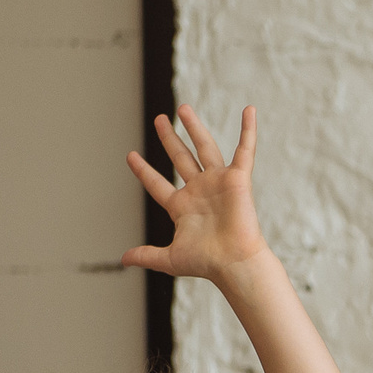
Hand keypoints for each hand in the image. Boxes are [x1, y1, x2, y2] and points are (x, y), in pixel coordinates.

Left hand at [123, 105, 268, 283]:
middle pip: (180, 158)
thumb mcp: (169, 259)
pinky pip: (245, 150)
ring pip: (204, 148)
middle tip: (159, 119)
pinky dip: (248, 130)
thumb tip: (123, 260)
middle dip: (169, 138)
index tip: (130, 156)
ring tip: (183, 108)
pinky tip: (249, 111)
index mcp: (182, 207)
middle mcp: (200, 191)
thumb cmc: (207, 263)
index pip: (157, 184)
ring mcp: (218, 183)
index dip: (143, 171)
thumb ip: (147, 255)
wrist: (235, 262)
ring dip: (194, 127)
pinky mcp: (238, 179)